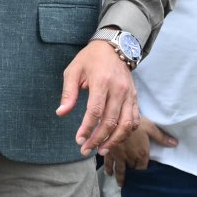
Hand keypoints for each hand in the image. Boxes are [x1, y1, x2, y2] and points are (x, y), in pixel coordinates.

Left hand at [59, 40, 138, 156]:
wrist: (114, 47)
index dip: (87, 128)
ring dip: (114, 140)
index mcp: (102, 82)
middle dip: (98, 139)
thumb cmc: (91, 59)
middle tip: (86, 149)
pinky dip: (126, 133)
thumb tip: (61, 113)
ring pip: (126, 124)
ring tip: (102, 150)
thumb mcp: (74, 70)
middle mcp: (118, 90)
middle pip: (111, 121)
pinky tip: (115, 139)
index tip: (79, 140)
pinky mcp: (134, 97)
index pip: (95, 111)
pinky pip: (134, 119)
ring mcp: (129, 94)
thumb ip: (68, 93)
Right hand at [106, 117, 177, 181]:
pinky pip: (108, 163)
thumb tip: (176, 144)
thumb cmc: (134, 123)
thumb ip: (162, 137)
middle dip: (131, 177)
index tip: (142, 180)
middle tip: (131, 183)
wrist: (115, 121)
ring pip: (120, 170)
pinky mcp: (108, 153)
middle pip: (131, 170)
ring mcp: (119, 157)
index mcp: (142, 154)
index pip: (143, 169)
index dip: (142, 174)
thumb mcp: (150, 127)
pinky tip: (109, 173)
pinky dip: (108, 169)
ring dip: (120, 178)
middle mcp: (130, 159)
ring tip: (120, 184)